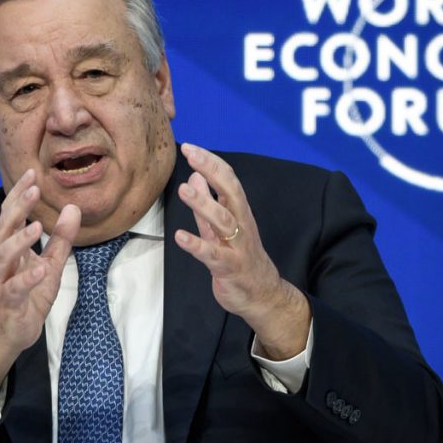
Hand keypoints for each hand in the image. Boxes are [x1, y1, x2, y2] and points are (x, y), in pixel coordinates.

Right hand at [0, 169, 80, 399]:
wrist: (9, 331)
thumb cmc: (28, 295)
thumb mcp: (51, 264)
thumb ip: (61, 238)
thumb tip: (74, 208)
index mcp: (12, 247)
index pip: (12, 214)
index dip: (20, 194)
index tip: (32, 173)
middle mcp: (3, 260)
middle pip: (4, 228)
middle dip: (17, 208)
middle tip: (32, 190)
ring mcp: (3, 280)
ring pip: (3, 256)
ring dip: (19, 240)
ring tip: (36, 226)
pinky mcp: (8, 301)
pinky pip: (15, 288)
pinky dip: (27, 278)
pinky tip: (40, 268)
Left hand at [174, 143, 310, 359]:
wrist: (262, 295)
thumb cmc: (240, 258)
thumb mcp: (221, 228)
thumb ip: (207, 204)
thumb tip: (195, 177)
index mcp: (239, 212)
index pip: (228, 180)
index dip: (210, 162)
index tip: (190, 148)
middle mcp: (241, 225)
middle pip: (231, 192)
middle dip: (211, 170)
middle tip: (191, 155)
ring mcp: (237, 246)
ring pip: (223, 221)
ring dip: (204, 204)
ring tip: (184, 189)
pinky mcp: (229, 268)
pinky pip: (213, 255)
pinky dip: (196, 244)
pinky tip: (180, 236)